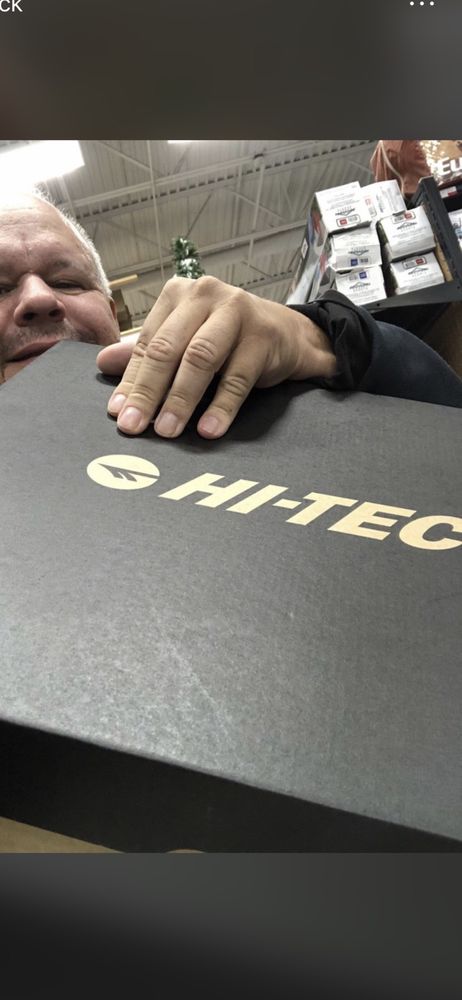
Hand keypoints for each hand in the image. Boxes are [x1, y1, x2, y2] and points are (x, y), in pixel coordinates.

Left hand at [97, 276, 336, 438]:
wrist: (289, 335)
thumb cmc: (230, 338)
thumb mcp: (186, 340)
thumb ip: (149, 351)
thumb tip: (104, 363)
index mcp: (179, 295)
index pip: (148, 343)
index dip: (131, 381)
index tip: (118, 413)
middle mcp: (205, 295)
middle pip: (169, 349)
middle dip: (149, 392)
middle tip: (134, 426)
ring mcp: (237, 311)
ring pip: (200, 359)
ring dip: (181, 399)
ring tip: (168, 431)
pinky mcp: (263, 336)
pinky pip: (237, 377)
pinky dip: (221, 407)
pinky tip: (209, 430)